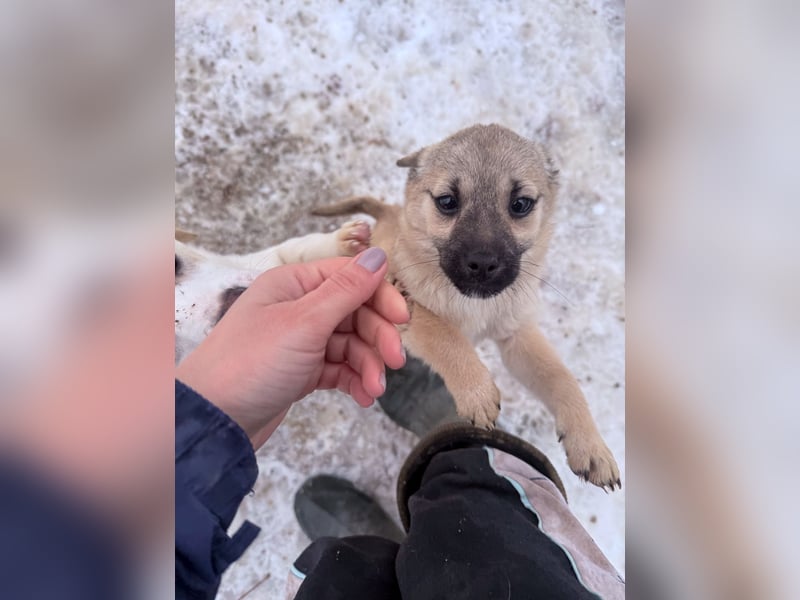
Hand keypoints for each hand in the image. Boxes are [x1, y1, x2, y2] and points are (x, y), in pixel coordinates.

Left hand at [176, 247, 408, 448]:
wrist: (214, 420)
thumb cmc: (249, 363)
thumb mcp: (304, 322)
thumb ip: (346, 290)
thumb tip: (378, 255)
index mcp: (294, 284)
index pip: (350, 276)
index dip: (380, 296)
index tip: (403, 318)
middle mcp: (298, 307)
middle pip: (355, 312)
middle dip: (378, 337)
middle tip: (395, 362)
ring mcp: (300, 340)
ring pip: (351, 344)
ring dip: (368, 364)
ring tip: (375, 389)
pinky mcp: (301, 370)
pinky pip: (339, 368)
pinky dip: (354, 379)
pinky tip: (364, 396)